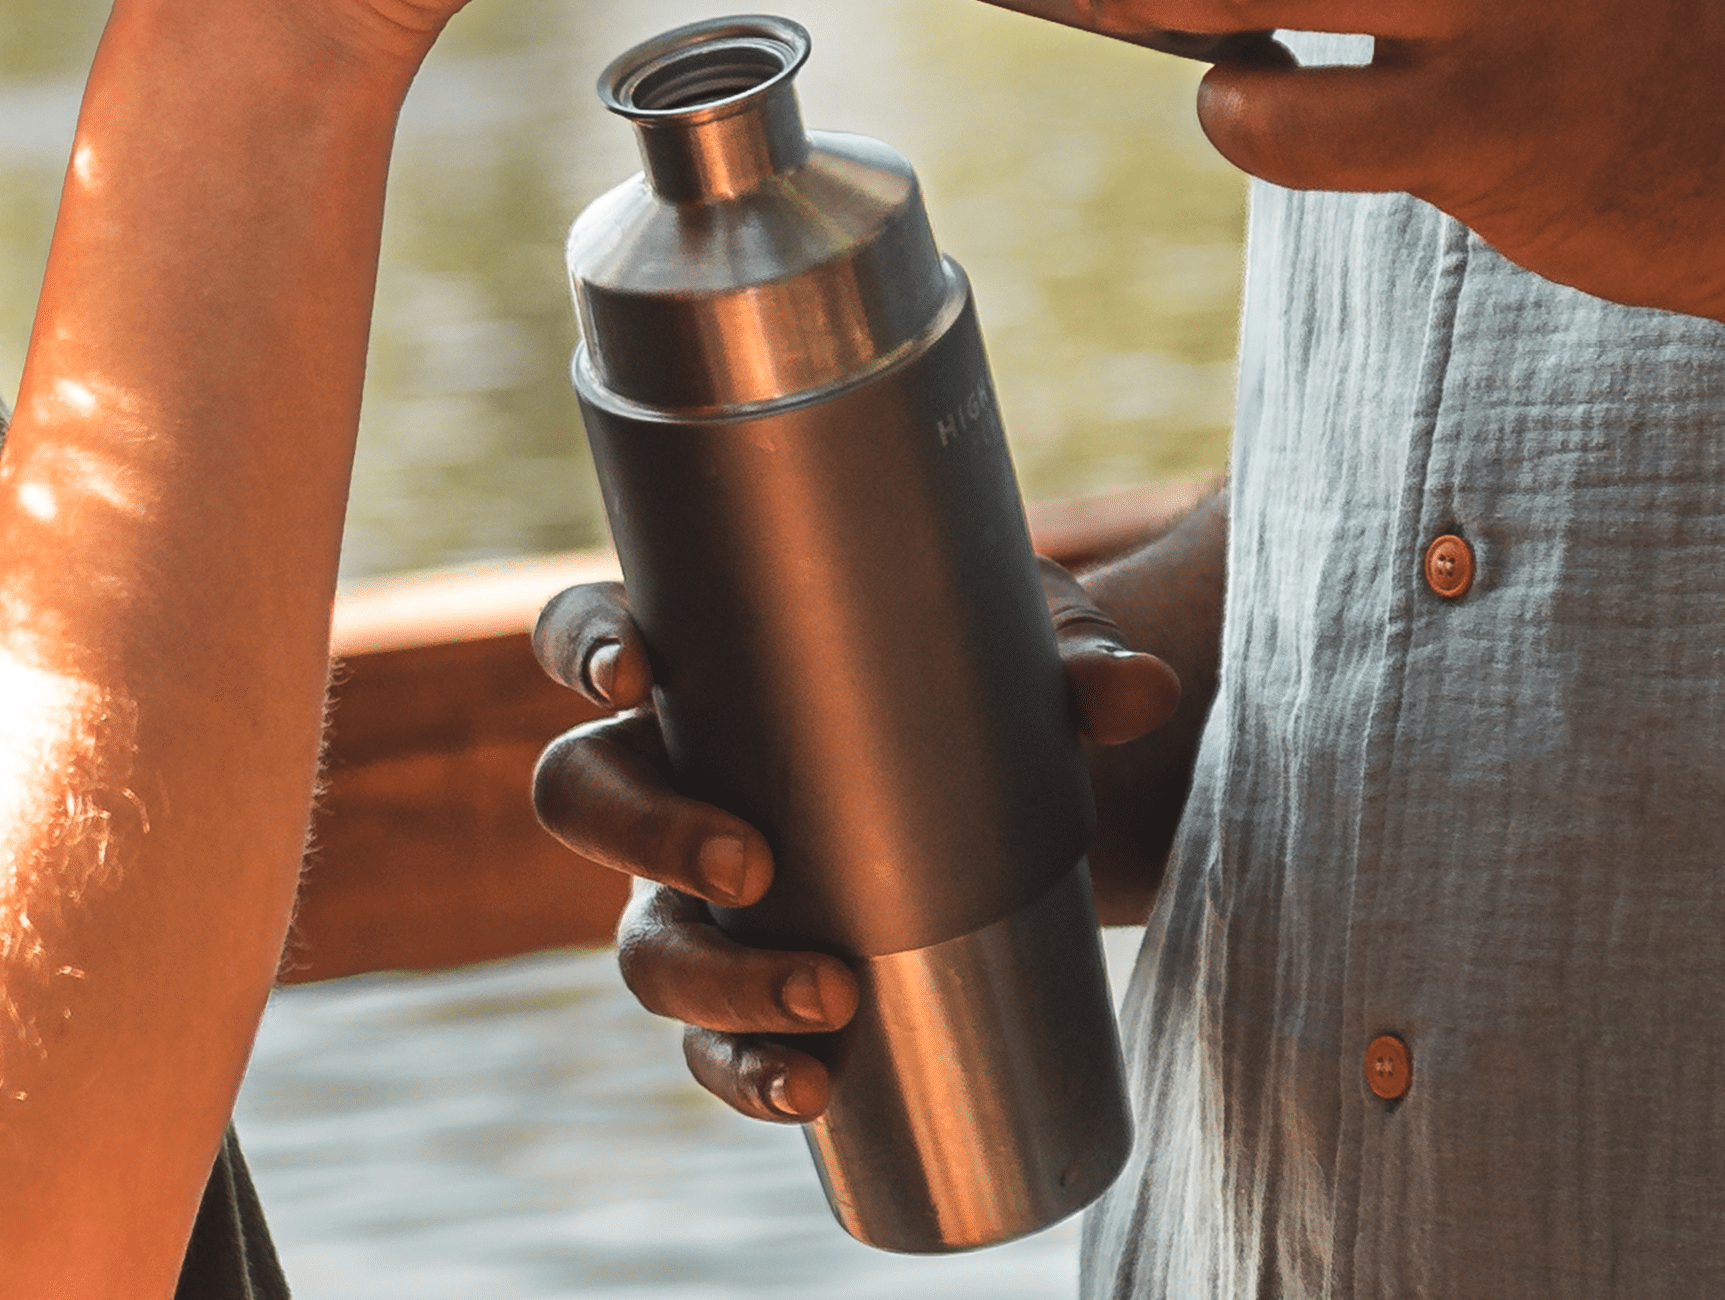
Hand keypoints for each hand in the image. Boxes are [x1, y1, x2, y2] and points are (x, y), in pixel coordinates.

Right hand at [530, 566, 1178, 1122]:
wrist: (1021, 788)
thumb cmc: (980, 678)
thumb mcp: (1023, 649)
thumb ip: (1076, 661)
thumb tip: (1142, 694)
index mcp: (705, 661)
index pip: (587, 634)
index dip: (583, 646)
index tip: (634, 673)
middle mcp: (673, 771)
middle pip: (582, 793)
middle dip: (644, 833)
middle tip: (753, 865)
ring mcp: (692, 890)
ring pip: (641, 940)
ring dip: (716, 980)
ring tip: (830, 997)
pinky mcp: (746, 983)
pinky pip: (709, 1043)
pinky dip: (747, 1072)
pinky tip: (809, 1090)